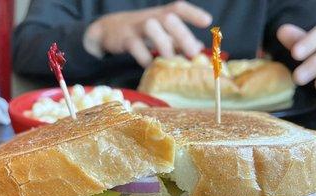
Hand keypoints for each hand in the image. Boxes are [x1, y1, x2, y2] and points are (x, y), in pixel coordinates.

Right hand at [84, 1, 211, 66]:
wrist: (107, 30)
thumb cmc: (139, 32)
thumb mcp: (158, 32)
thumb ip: (176, 39)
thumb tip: (199, 48)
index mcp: (161, 14)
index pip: (178, 8)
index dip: (193, 14)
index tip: (208, 22)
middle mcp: (150, 17)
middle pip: (168, 18)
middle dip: (183, 34)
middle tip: (193, 53)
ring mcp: (136, 26)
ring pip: (152, 28)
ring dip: (164, 44)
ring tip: (171, 60)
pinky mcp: (124, 38)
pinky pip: (135, 46)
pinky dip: (144, 58)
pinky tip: (151, 66)